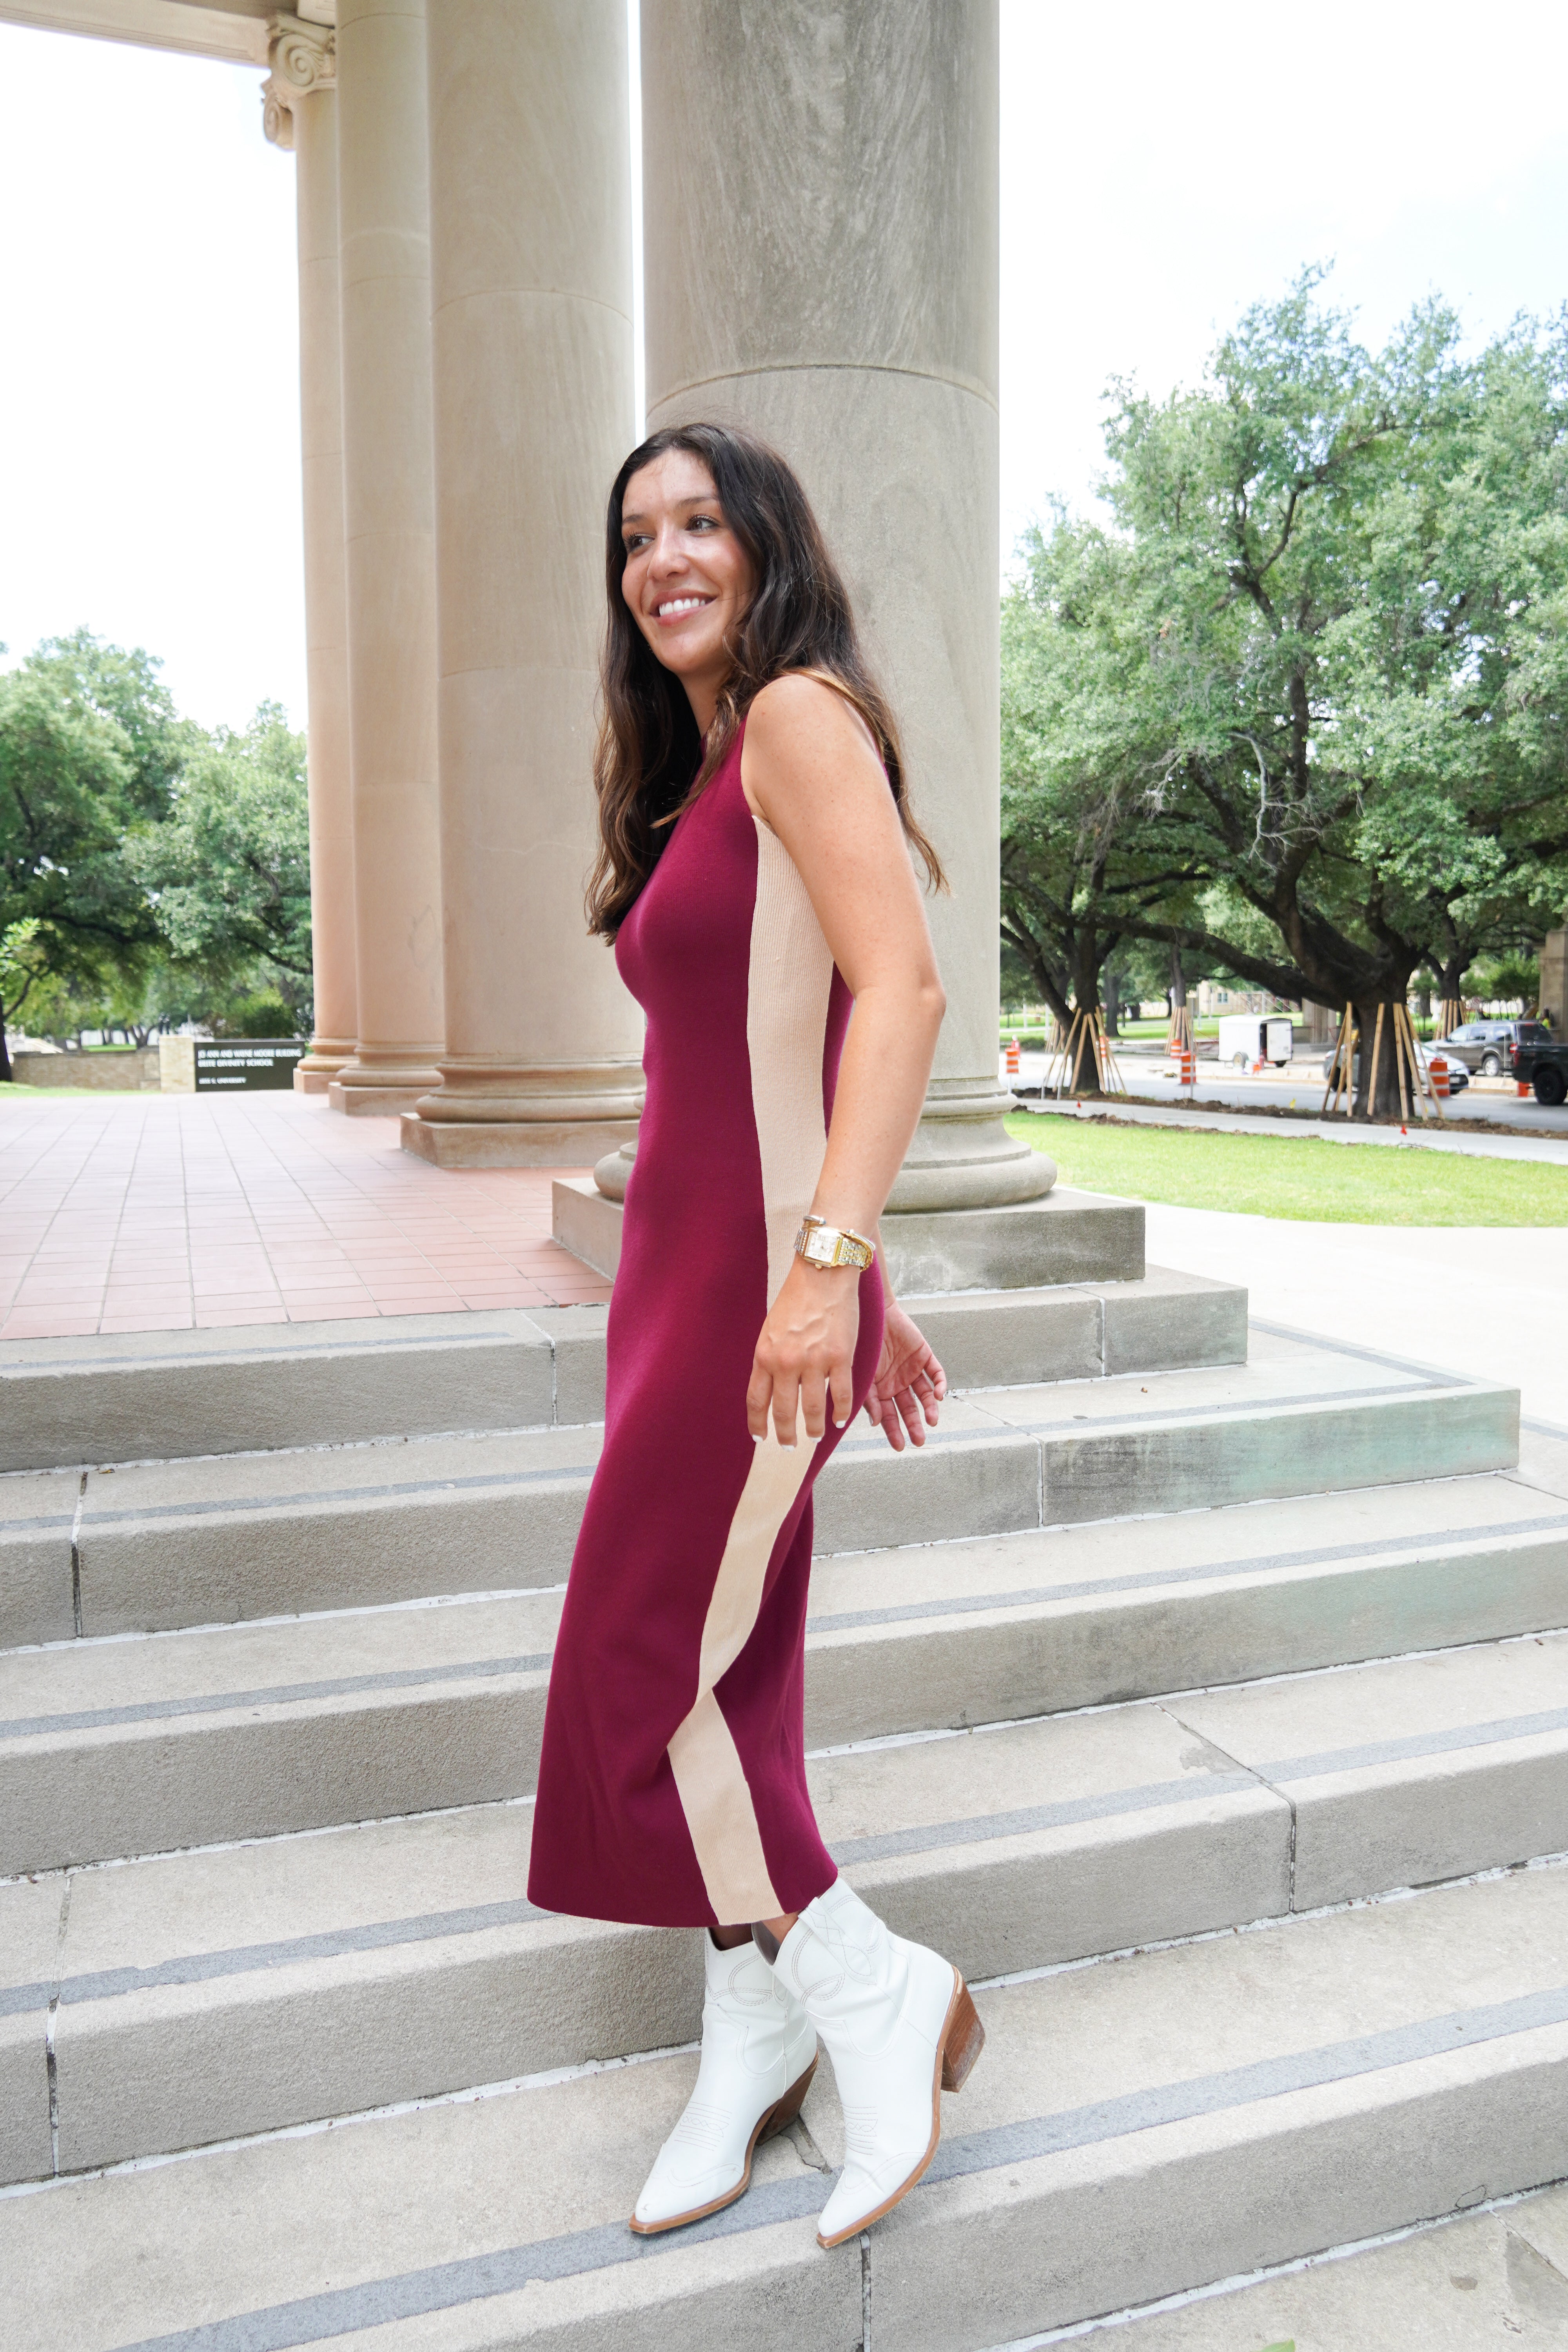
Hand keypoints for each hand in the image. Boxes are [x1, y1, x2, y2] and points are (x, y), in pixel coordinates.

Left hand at [747, 1259, 859, 1447]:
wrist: (823, 1273)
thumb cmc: (796, 1298)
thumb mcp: (770, 1329)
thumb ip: (770, 1359)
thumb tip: (773, 1388)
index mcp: (765, 1354)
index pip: (756, 1400)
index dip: (758, 1424)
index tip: (761, 1438)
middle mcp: (786, 1362)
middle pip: (783, 1411)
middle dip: (786, 1435)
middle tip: (789, 1446)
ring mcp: (814, 1361)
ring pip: (812, 1409)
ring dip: (814, 1428)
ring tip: (816, 1436)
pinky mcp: (840, 1357)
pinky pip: (841, 1395)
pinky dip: (841, 1413)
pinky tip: (841, 1421)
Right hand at [863, 1303, 945, 1451]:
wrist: (871, 1312)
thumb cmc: (861, 1343)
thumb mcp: (860, 1375)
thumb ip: (867, 1399)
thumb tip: (876, 1423)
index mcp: (879, 1389)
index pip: (888, 1416)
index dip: (894, 1431)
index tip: (900, 1446)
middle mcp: (896, 1382)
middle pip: (908, 1409)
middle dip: (914, 1426)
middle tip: (919, 1440)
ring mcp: (911, 1369)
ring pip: (925, 1395)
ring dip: (930, 1408)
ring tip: (932, 1420)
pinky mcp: (924, 1355)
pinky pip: (935, 1373)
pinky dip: (940, 1385)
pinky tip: (939, 1396)